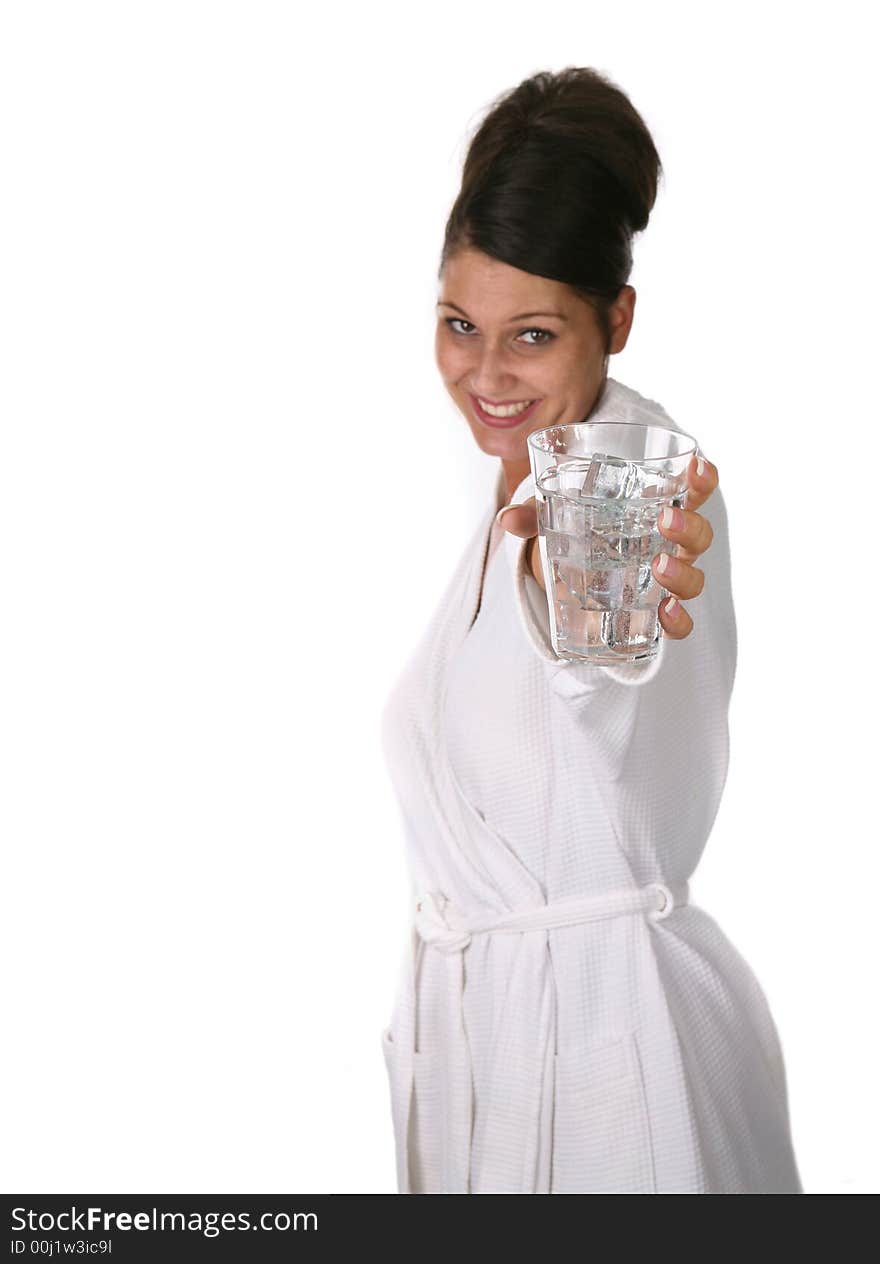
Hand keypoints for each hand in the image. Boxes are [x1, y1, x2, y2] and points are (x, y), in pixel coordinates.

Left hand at [495, 453, 718, 640]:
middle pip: (698, 534)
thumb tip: (506, 518)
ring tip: (660, 566)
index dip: (702, 477)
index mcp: (657, 509)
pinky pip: (680, 622)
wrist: (568, 580)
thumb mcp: (554, 518)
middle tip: (665, 519)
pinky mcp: (654, 613)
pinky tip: (665, 615)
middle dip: (688, 525)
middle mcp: (671, 544)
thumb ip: (534, 515)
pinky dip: (679, 621)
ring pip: (693, 577)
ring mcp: (666, 580)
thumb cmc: (576, 534)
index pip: (692, 489)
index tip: (696, 465)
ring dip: (682, 572)